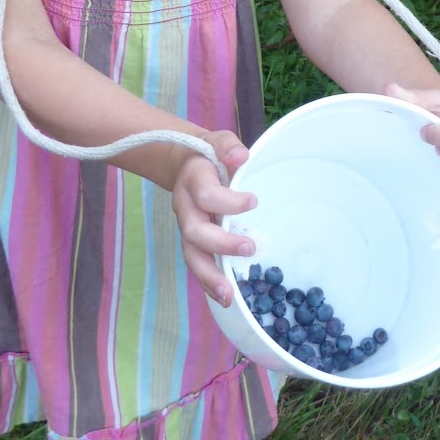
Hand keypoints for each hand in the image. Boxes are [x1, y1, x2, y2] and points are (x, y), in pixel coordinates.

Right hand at [171, 131, 258, 304]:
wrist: (185, 164)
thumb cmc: (210, 155)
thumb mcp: (220, 142)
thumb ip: (229, 147)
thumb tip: (240, 157)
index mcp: (193, 182)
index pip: (206, 194)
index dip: (228, 201)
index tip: (253, 200)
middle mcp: (185, 208)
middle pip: (195, 232)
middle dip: (221, 244)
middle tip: (250, 247)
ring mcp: (187, 227)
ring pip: (192, 255)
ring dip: (210, 276)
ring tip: (229, 295)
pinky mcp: (193, 242)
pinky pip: (198, 264)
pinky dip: (209, 282)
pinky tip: (225, 298)